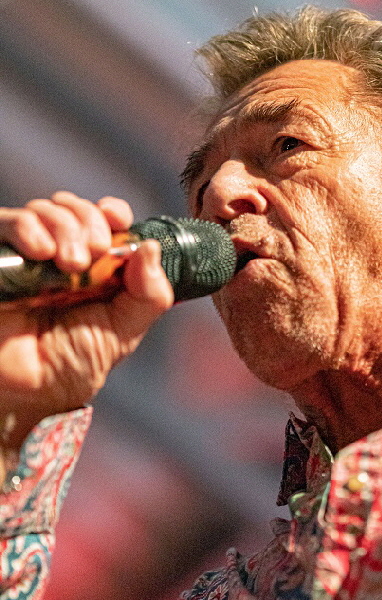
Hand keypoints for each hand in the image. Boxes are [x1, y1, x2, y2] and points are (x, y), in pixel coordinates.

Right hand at [0, 192, 173, 451]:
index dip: (111, 211)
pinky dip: (27, 227)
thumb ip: (148, 296)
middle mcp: (57, 254)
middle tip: (93, 254)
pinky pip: (5, 223)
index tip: (117, 219)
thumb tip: (150, 247)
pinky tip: (41, 251)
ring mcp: (23, 255)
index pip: (102, 218)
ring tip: (69, 263)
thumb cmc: (72, 363)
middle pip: (72, 208)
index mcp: (92, 266)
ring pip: (42, 210)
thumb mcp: (123, 332)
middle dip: (89, 223)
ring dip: (63, 225)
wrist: (27, 391)